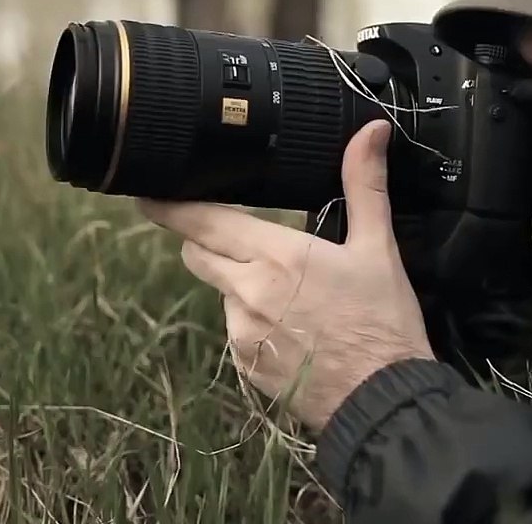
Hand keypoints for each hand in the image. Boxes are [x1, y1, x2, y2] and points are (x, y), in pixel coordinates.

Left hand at [137, 119, 434, 430]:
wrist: (385, 401)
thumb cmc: (384, 323)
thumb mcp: (377, 248)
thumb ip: (364, 184)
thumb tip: (371, 132)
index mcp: (274, 256)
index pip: (201, 222)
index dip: (168, 206)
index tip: (146, 193)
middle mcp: (246, 293)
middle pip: (198, 253)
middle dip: (210, 240)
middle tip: (250, 238)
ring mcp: (241, 334)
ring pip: (222, 293)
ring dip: (243, 285)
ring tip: (299, 297)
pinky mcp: (245, 366)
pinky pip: (237, 332)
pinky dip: (256, 324)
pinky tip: (298, 330)